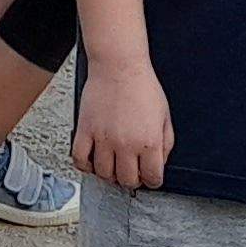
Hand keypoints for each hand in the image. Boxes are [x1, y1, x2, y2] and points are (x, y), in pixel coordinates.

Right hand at [71, 60, 172, 190]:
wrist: (119, 66)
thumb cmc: (142, 86)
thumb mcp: (165, 116)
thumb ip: (166, 144)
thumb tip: (159, 163)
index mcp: (149, 141)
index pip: (152, 178)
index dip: (152, 180)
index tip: (149, 176)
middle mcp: (126, 144)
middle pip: (127, 181)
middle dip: (131, 179)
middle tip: (131, 171)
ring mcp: (103, 138)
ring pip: (103, 174)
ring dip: (109, 174)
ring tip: (113, 164)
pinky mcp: (85, 130)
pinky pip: (80, 159)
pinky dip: (85, 165)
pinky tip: (92, 160)